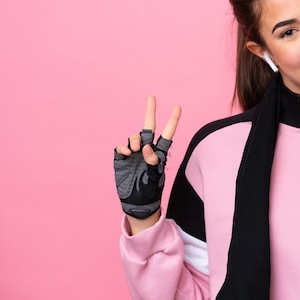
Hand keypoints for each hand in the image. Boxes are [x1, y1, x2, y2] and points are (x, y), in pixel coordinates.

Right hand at [113, 96, 180, 218]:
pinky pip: (122, 147)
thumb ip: (153, 161)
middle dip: (150, 112)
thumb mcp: (155, 176)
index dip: (172, 120)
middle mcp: (147, 149)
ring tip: (134, 149)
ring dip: (134, 139)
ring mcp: (134, 153)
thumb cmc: (150, 190)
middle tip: (151, 97)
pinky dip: (123, 147)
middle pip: (149, 127)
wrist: (136, 202)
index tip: (178, 107)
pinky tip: (126, 153)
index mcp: (160, 153)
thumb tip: (146, 147)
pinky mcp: (122, 158)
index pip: (167, 134)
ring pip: (135, 136)